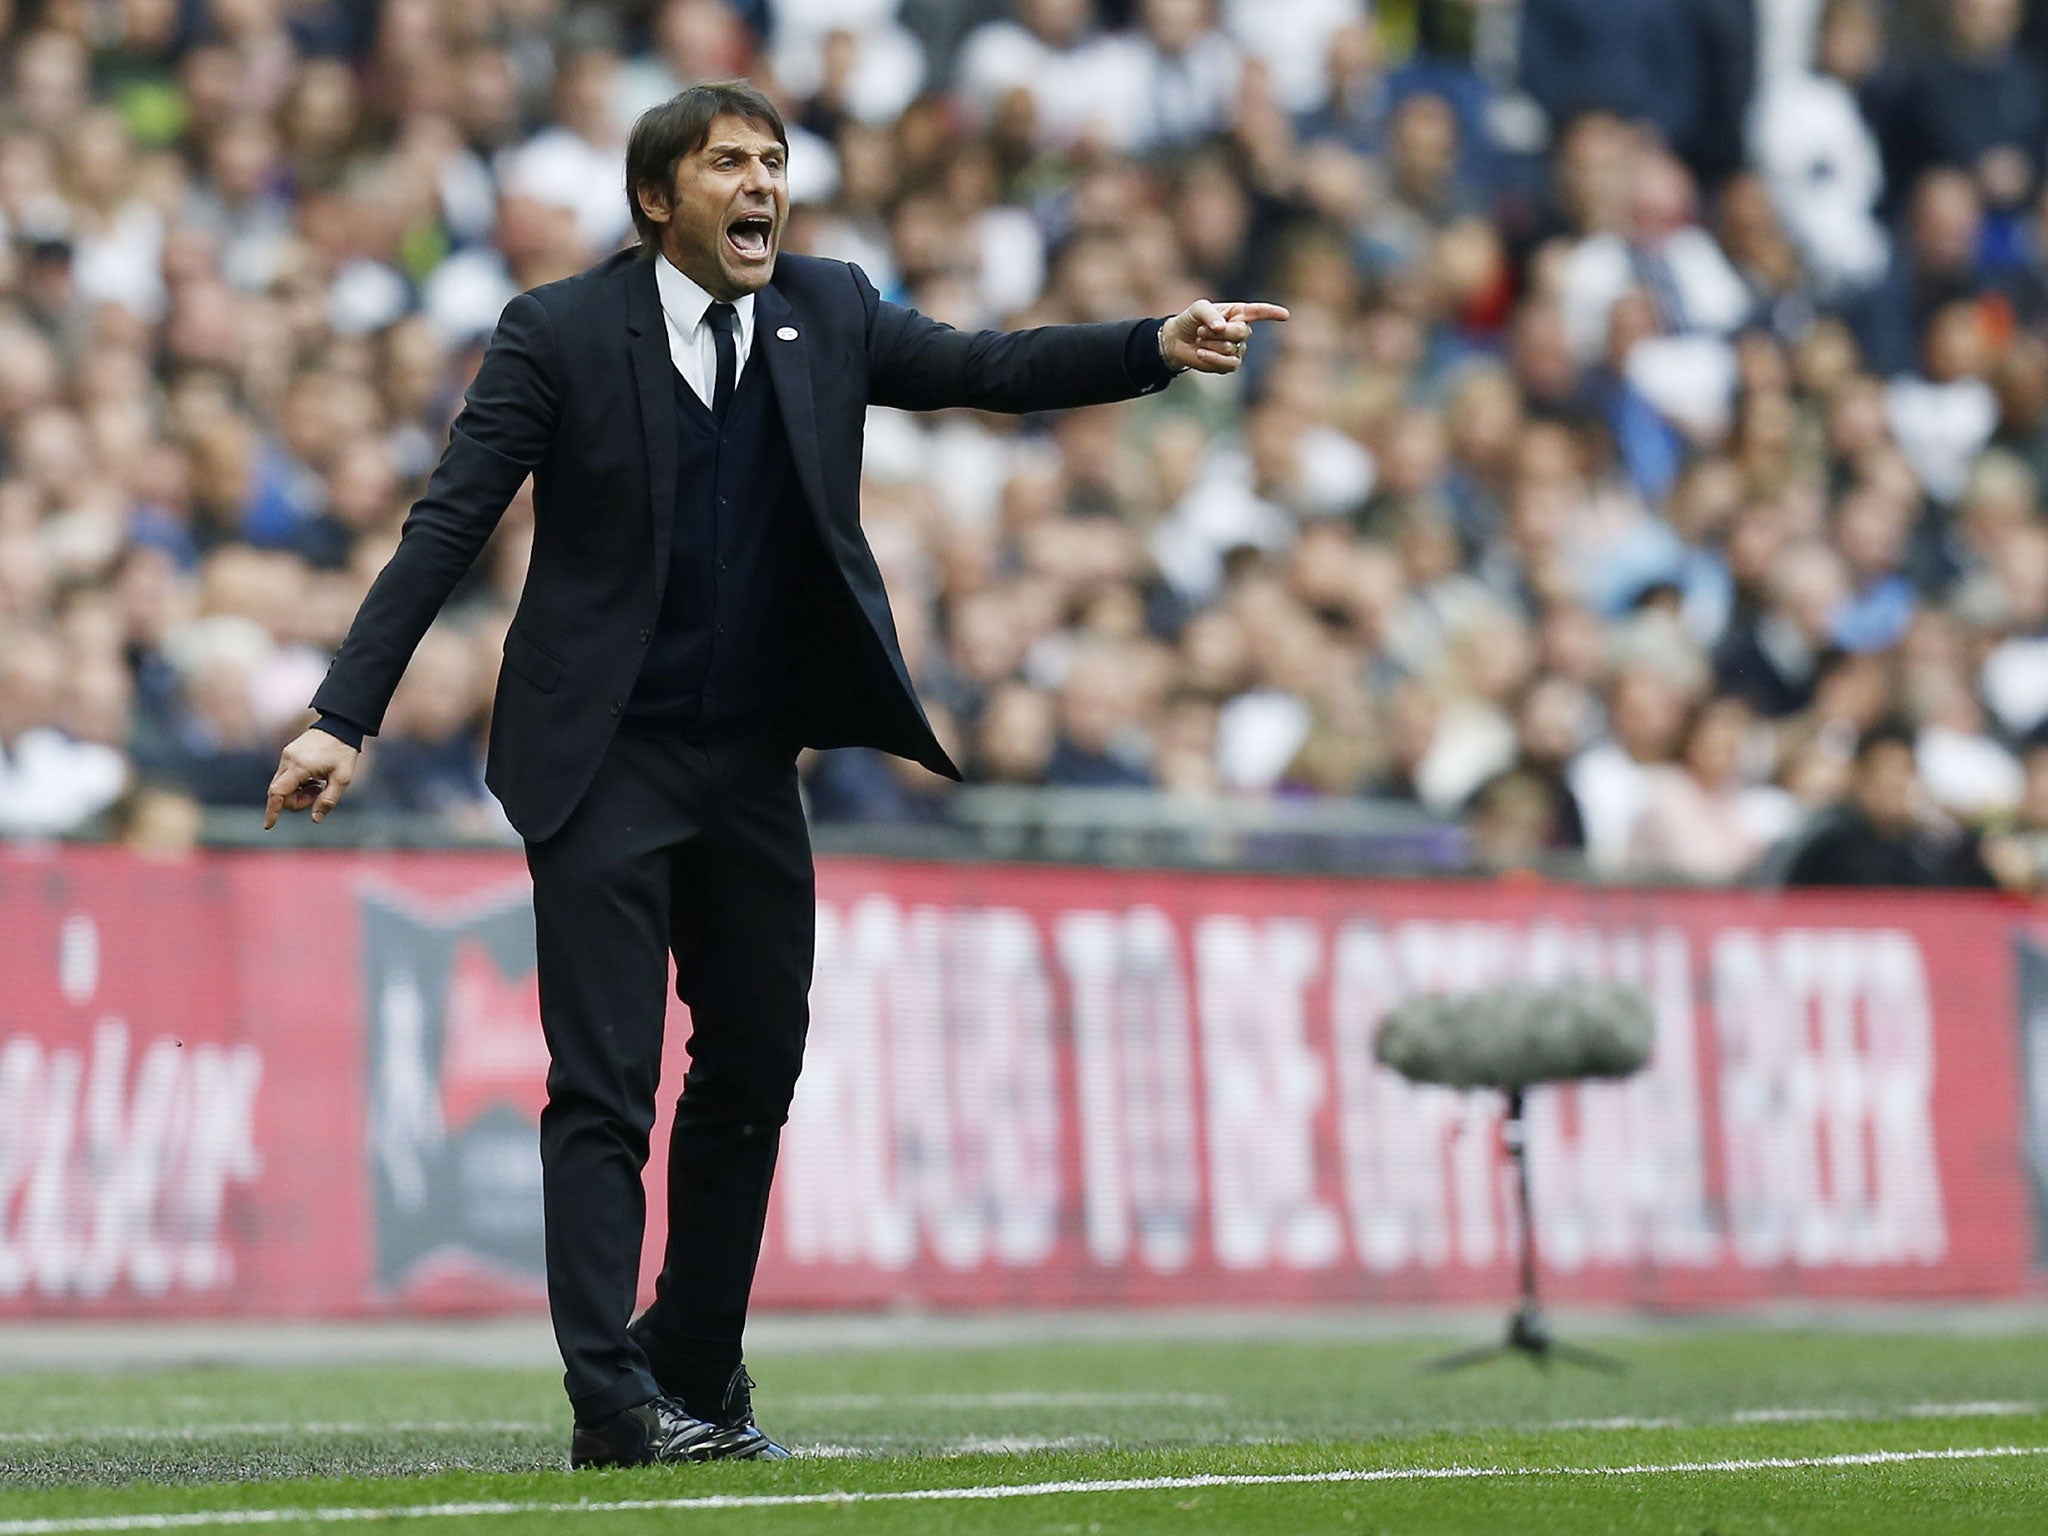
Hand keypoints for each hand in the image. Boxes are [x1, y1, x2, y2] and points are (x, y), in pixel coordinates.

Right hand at [265, 728, 359, 829]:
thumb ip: (328, 800)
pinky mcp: (289, 752)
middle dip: (295, 801)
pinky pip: (285, 775)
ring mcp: (287, 755)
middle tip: (317, 795)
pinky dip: (296, 783)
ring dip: (297, 792)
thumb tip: (315, 819)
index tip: (269, 825)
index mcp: (300, 766)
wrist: (341, 725)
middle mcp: (289, 760)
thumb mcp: (342, 779)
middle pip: (279, 791)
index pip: (278, 792)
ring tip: (318, 785)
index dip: (273, 811)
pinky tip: (313, 779)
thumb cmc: (344, 752)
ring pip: (281, 784)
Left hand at [1161, 299, 1289, 374]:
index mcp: (1238, 312)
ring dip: (1211, 344)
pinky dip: (1212, 358)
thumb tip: (1222, 328)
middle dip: (1220, 332)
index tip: (1285, 315)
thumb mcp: (1198, 309)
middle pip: (1242, 332)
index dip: (1271, 313)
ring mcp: (1237, 349)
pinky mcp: (1229, 365)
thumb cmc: (1191, 320)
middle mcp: (1241, 331)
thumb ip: (1210, 314)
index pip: (1258, 312)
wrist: (1177, 340)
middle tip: (1202, 330)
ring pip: (1232, 349)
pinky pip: (1228, 364)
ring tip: (1200, 340)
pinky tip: (1201, 352)